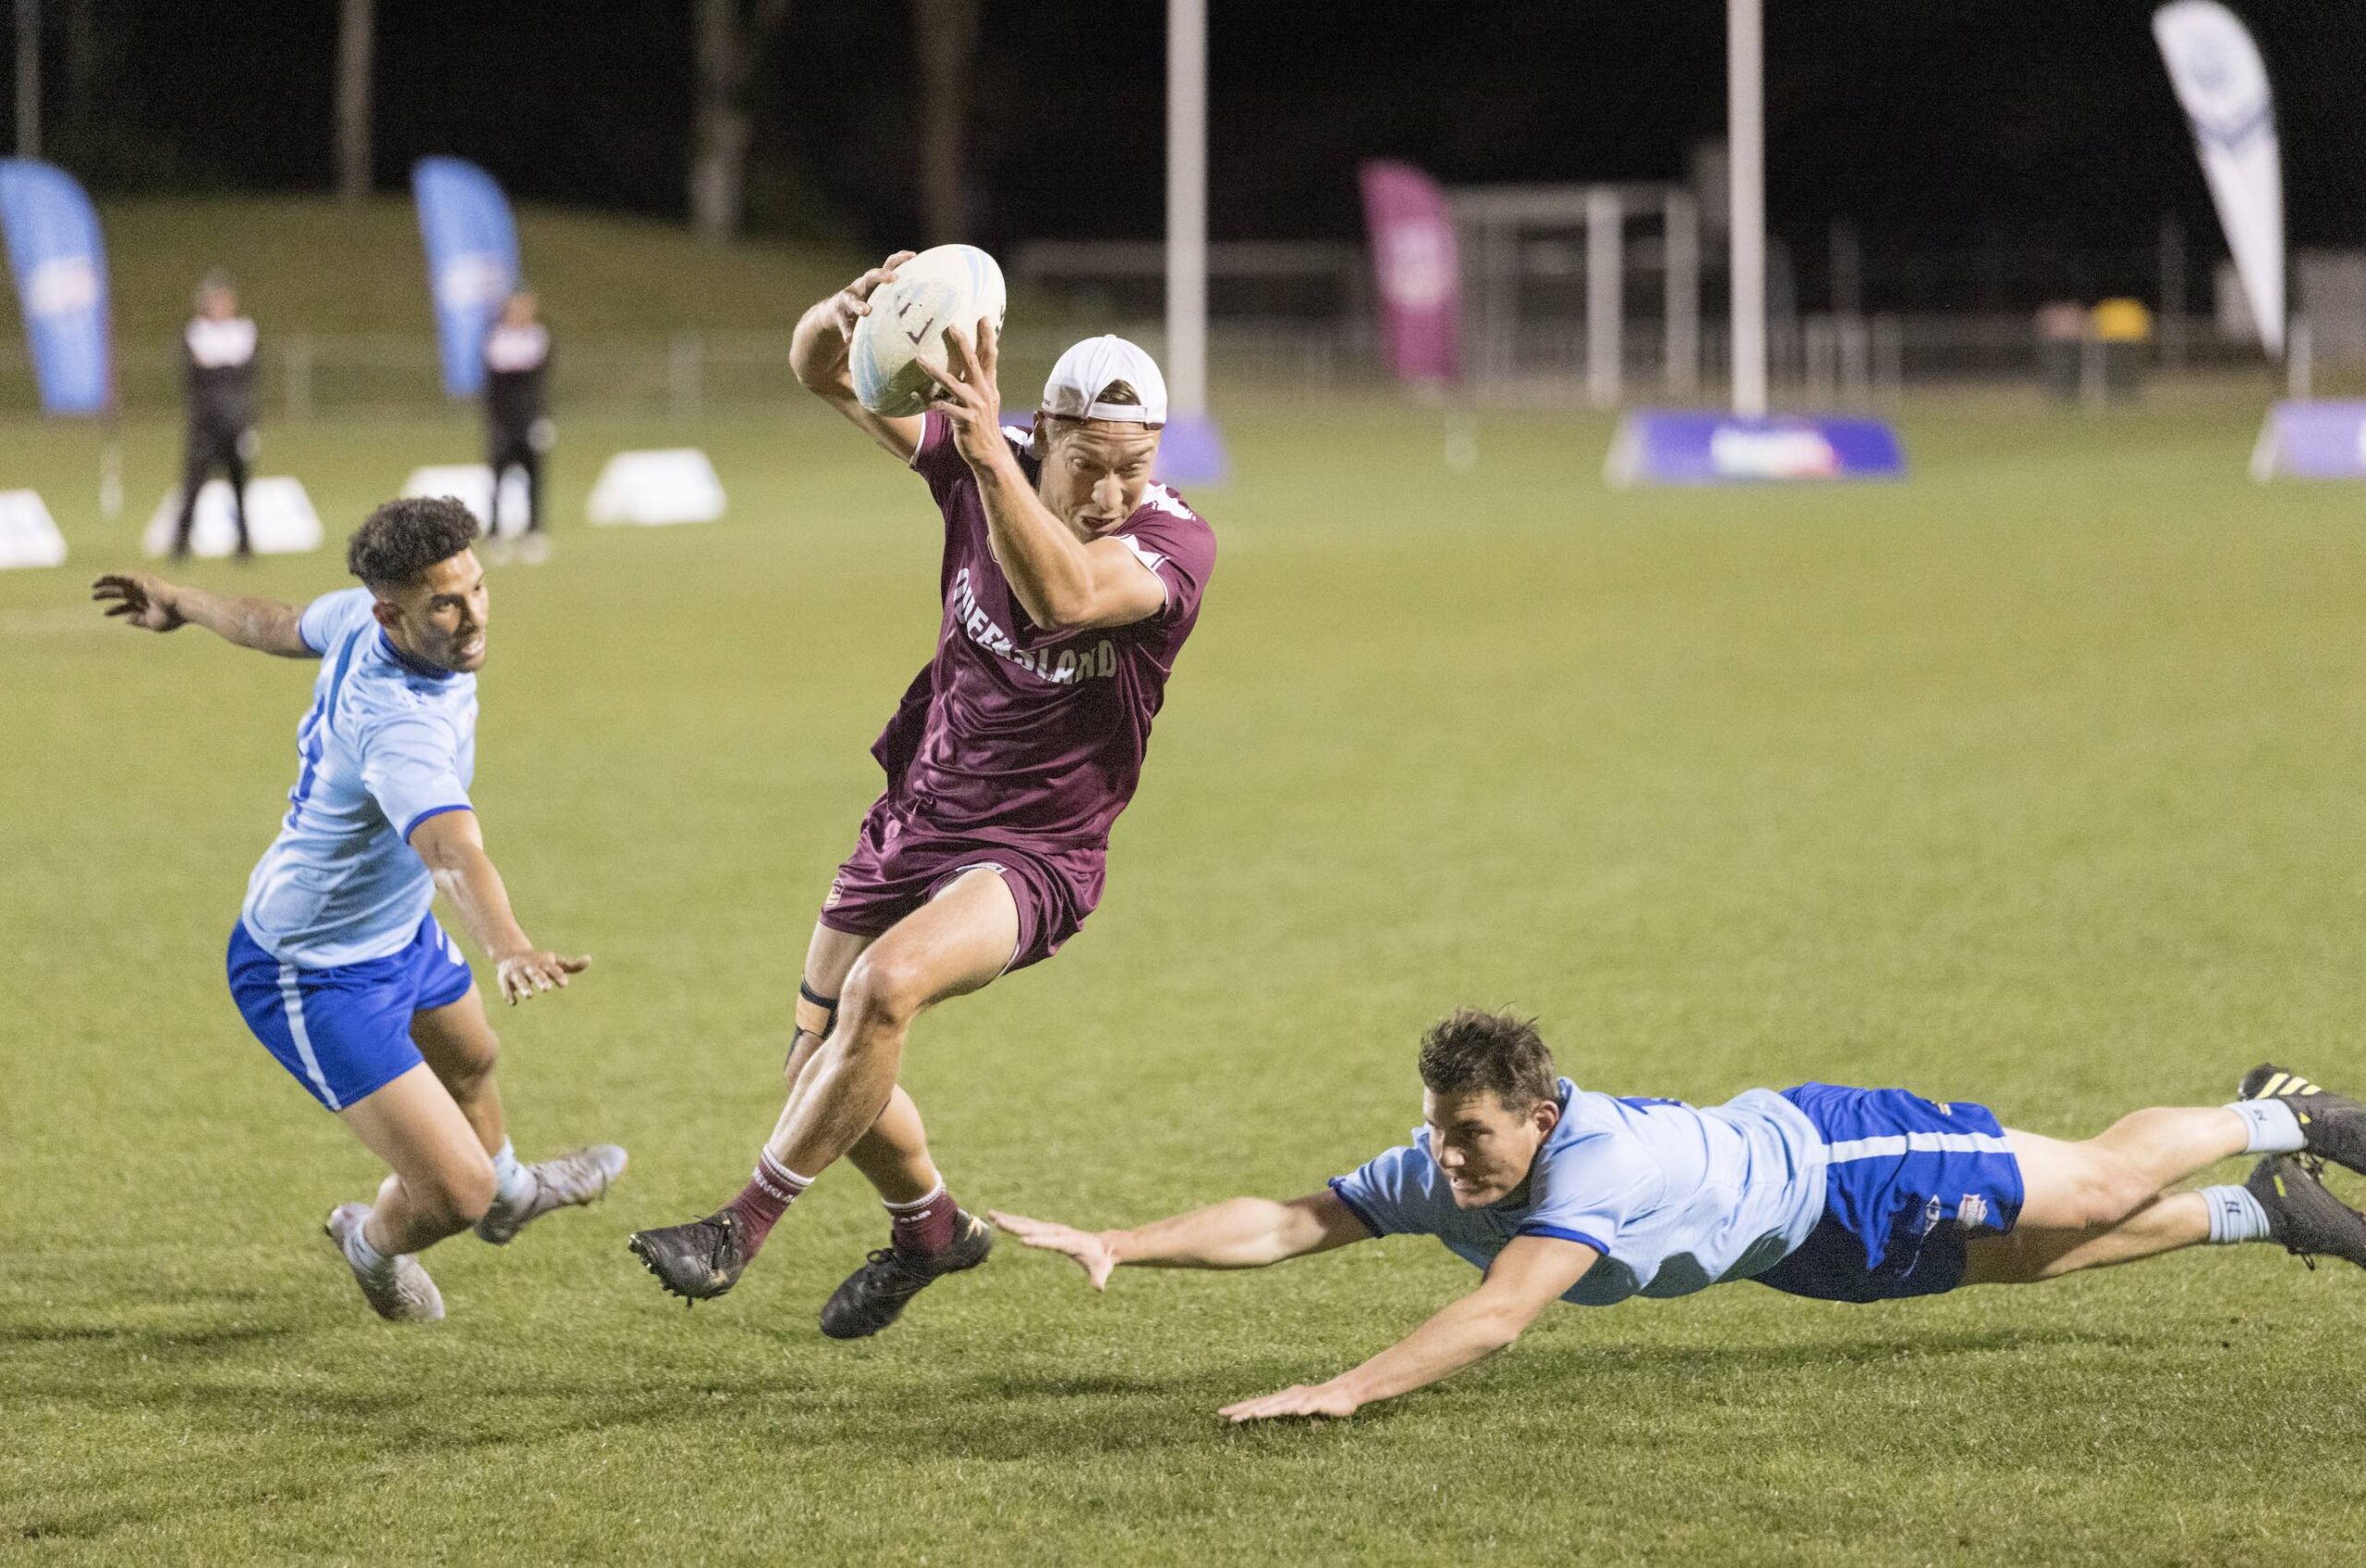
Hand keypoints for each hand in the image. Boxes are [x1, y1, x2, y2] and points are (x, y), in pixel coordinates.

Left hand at [91, 574, 183, 631]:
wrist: (180, 606)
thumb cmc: (171, 617)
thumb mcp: (152, 623)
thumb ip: (139, 621)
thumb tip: (125, 620)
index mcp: (146, 605)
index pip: (127, 606)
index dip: (116, 610)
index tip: (105, 613)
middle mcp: (143, 594)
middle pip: (121, 593)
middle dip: (108, 594)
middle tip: (93, 597)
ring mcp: (141, 586)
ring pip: (120, 583)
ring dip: (106, 583)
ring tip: (92, 585)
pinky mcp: (140, 579)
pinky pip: (122, 576)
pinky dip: (111, 577)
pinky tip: (101, 578)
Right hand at [493, 949, 589, 1004]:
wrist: (511, 953)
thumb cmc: (539, 961)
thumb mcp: (555, 961)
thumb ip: (572, 965)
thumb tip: (589, 959)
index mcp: (543, 962)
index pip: (552, 969)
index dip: (558, 976)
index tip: (564, 984)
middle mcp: (529, 966)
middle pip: (536, 973)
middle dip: (541, 980)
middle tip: (547, 988)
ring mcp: (516, 972)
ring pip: (520, 980)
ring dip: (524, 987)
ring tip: (530, 996)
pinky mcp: (504, 978)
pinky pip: (505, 986)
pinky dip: (508, 993)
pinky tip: (513, 1002)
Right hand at [826, 251, 917, 340]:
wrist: (834, 313)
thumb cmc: (867, 307)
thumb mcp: (881, 300)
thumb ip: (898, 300)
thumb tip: (928, 308)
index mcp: (876, 283)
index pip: (889, 266)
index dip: (900, 259)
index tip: (913, 255)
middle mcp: (862, 286)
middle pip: (870, 276)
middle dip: (881, 275)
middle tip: (894, 278)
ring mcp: (848, 299)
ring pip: (852, 299)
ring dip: (859, 305)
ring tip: (866, 311)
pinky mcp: (838, 314)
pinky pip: (843, 323)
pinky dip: (847, 330)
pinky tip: (850, 339)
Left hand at [913, 318, 1007, 471]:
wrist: (990, 454)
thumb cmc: (982, 426)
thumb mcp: (985, 401)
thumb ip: (976, 383)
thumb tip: (964, 368)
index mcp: (989, 386)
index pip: (989, 356)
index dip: (988, 337)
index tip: (984, 317)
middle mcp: (984, 392)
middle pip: (973, 362)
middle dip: (963, 343)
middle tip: (952, 325)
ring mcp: (975, 406)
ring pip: (952, 383)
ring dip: (935, 371)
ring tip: (919, 359)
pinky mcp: (965, 421)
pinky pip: (943, 407)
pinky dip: (929, 400)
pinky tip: (914, 394)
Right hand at [987, 1210, 1117, 1290]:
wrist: (1102, 1246)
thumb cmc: (1101, 1260)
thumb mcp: (1102, 1270)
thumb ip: (1099, 1278)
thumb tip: (1099, 1288)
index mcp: (1068, 1242)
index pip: (1050, 1241)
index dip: (1037, 1241)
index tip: (1021, 1240)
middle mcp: (1057, 1232)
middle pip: (1033, 1228)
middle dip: (1016, 1225)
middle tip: (998, 1221)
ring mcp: (1052, 1229)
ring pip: (1027, 1223)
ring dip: (1009, 1219)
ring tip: (991, 1214)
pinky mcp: (1047, 1229)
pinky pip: (1028, 1224)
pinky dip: (1014, 1221)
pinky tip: (1000, 1218)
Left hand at [1219, 1382, 1361, 1423]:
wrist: (1346, 1392)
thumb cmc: (1320, 1402)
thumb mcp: (1298, 1409)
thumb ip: (1284, 1412)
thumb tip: (1266, 1415)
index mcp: (1283, 1399)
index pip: (1258, 1403)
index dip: (1240, 1408)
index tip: (1222, 1413)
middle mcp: (1289, 1396)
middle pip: (1265, 1404)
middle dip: (1247, 1410)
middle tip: (1229, 1417)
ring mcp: (1303, 1398)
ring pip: (1283, 1404)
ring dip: (1269, 1409)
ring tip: (1254, 1414)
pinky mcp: (1317, 1401)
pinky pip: (1310, 1405)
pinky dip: (1304, 1408)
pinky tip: (1300, 1411)